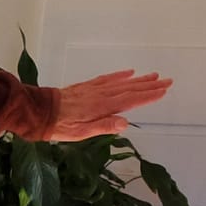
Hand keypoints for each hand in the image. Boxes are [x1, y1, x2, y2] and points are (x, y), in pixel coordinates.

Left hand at [49, 69, 170, 140]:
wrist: (38, 111)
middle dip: (150, 85)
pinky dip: (118, 75)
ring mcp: (93, 89)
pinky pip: (106, 79)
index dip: (148, 96)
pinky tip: (128, 72)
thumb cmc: (59, 126)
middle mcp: (100, 95)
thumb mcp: (80, 132)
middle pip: (130, 89)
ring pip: (121, 83)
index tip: (164, 91)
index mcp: (102, 107)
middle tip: (167, 80)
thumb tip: (125, 123)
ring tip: (154, 75)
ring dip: (139, 79)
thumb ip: (103, 126)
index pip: (131, 100)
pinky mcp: (85, 87)